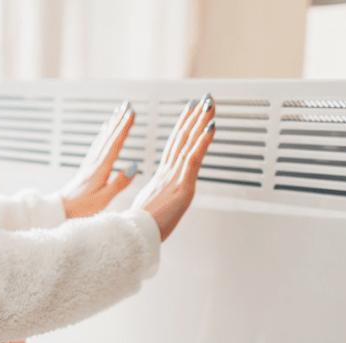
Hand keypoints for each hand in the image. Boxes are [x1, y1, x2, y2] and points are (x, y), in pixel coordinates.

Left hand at [60, 101, 138, 218]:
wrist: (62, 208)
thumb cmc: (83, 207)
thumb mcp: (104, 199)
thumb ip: (119, 184)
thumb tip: (133, 167)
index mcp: (101, 168)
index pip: (115, 143)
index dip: (124, 128)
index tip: (132, 113)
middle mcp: (95, 162)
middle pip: (109, 136)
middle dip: (119, 120)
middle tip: (128, 105)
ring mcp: (90, 162)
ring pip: (103, 138)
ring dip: (112, 124)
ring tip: (119, 111)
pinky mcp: (87, 165)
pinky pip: (97, 144)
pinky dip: (103, 133)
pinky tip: (105, 128)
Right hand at [132, 94, 215, 240]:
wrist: (133, 238)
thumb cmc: (138, 231)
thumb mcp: (147, 212)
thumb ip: (153, 204)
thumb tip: (153, 207)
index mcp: (160, 180)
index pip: (173, 149)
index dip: (182, 129)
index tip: (189, 114)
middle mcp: (167, 175)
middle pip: (181, 140)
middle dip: (192, 118)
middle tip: (201, 100)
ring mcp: (174, 179)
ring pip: (188, 143)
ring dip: (200, 121)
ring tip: (208, 104)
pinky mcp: (182, 186)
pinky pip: (194, 158)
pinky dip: (203, 141)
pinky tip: (211, 126)